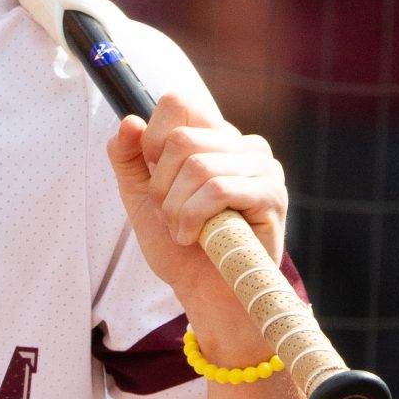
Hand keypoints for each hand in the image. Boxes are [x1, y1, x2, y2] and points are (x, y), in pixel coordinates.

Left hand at [107, 94, 288, 365]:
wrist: (206, 294)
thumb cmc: (180, 247)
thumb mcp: (142, 199)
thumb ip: (129, 159)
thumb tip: (128, 120)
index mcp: (214, 137)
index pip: (177, 104)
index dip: (151, 143)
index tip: (155, 181)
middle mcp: (242, 144)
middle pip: (181, 140)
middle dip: (161, 187)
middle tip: (170, 217)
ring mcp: (262, 166)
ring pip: (198, 166)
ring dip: (176, 209)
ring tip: (183, 232)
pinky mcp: (271, 194)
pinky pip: (218, 189)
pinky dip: (194, 218)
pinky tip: (196, 238)